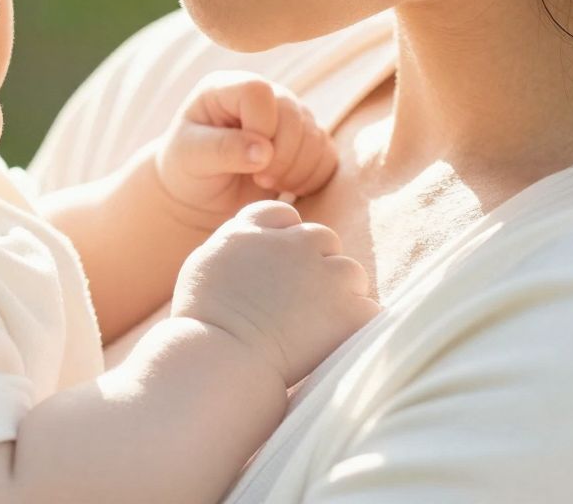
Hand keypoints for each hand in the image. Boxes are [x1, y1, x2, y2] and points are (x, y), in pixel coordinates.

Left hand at [153, 72, 338, 225]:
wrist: (202, 195)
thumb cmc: (188, 170)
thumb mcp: (190, 158)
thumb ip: (222, 150)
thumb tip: (264, 152)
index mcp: (226, 88)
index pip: (258, 92)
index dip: (259, 128)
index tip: (247, 161)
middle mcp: (263, 95)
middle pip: (293, 113)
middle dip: (281, 155)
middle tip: (259, 180)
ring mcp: (287, 116)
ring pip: (315, 135)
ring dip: (296, 169)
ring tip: (267, 185)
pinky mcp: (306, 142)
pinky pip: (328, 155)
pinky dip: (312, 177)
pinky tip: (287, 187)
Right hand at [169, 201, 376, 387]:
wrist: (224, 356)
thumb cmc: (204, 322)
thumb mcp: (204, 264)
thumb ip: (236, 245)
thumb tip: (257, 245)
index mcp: (254, 230)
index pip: (283, 215)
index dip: (285, 239)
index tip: (278, 267)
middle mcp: (293, 243)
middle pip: (321, 239)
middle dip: (316, 264)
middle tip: (299, 303)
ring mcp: (325, 273)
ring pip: (350, 272)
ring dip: (340, 293)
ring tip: (315, 326)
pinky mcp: (350, 309)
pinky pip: (368, 310)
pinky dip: (356, 324)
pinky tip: (332, 342)